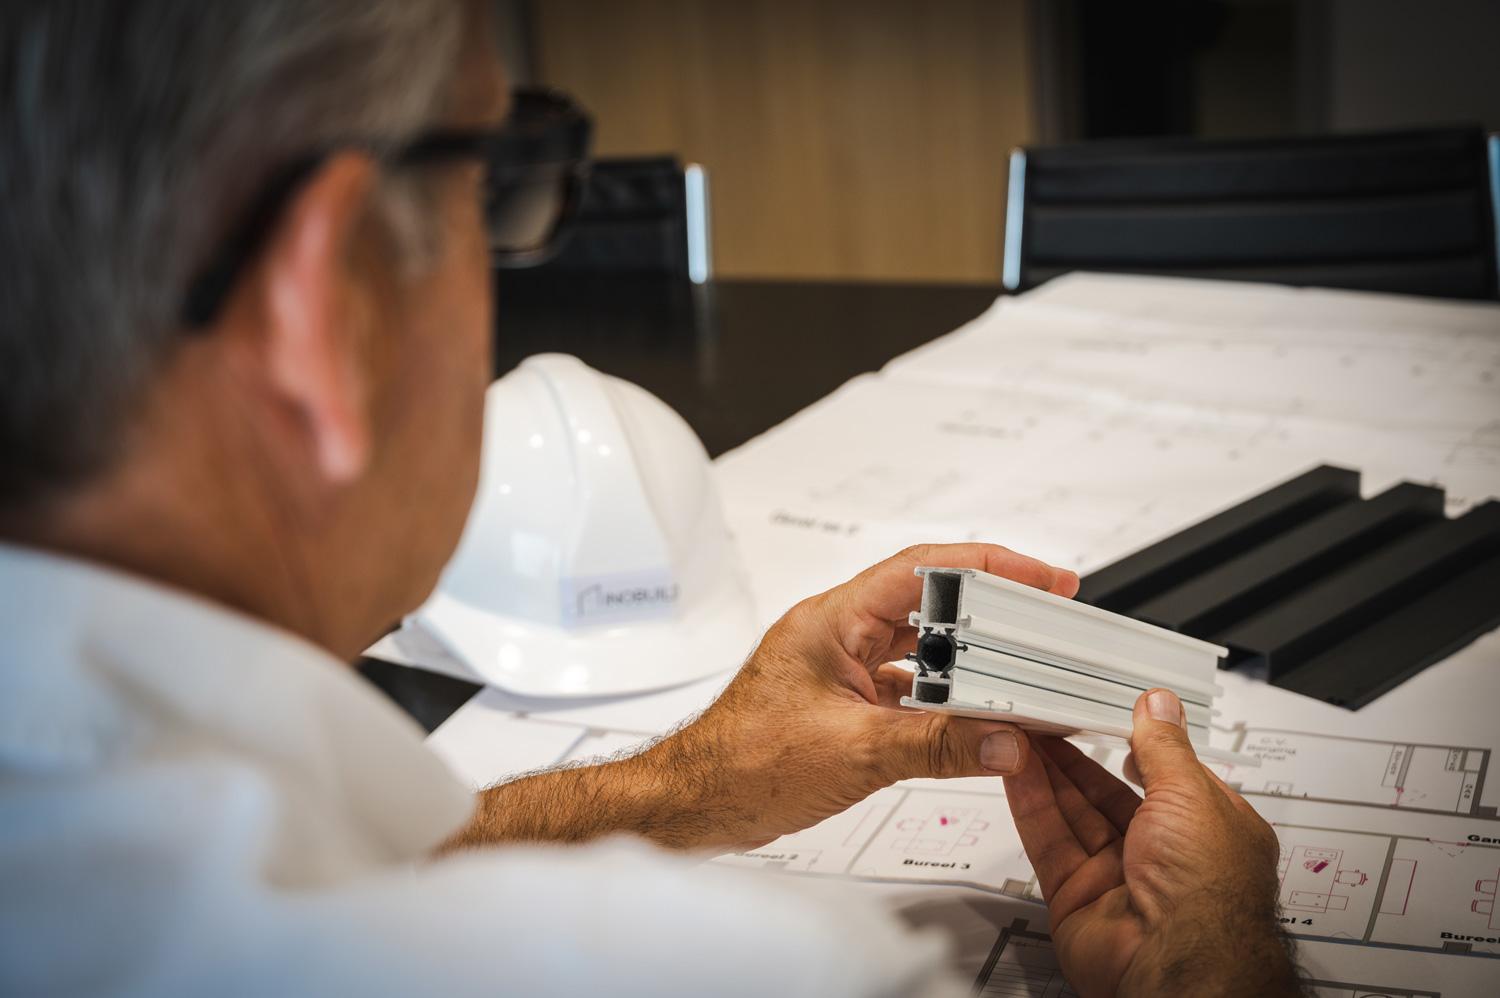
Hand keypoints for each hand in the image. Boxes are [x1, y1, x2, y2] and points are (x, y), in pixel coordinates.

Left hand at [445, 543, 1078, 855]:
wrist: (691, 804)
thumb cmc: (739, 764)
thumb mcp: (853, 753)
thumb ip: (936, 746)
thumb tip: (1003, 738)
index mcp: (832, 620)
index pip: (925, 570)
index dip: (991, 565)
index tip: (1042, 577)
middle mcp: (835, 634)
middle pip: (931, 604)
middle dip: (993, 610)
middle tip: (1047, 618)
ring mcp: (838, 668)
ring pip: (921, 648)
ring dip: (970, 658)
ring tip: (1023, 665)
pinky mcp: (840, 703)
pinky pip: (907, 687)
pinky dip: (945, 699)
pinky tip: (975, 716)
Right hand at [1004, 691, 1302, 997]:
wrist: (1176, 966)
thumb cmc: (1207, 892)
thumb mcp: (1190, 794)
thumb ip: (1164, 748)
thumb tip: (1159, 706)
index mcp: (1209, 830)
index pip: (1167, 776)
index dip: (1136, 744)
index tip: (1105, 713)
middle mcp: (1167, 856)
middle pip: (1111, 794)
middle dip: (1079, 756)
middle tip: (1049, 718)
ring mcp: (1120, 878)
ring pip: (1075, 815)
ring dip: (1048, 773)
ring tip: (1022, 732)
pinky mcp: (1078, 897)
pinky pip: (1050, 842)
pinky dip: (1031, 804)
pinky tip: (1016, 769)